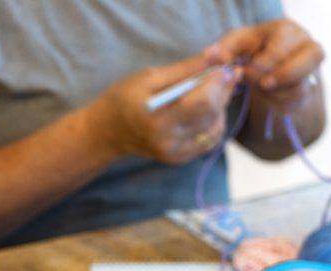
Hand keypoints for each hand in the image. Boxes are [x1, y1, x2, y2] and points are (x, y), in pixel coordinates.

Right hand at [89, 45, 240, 164]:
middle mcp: (168, 141)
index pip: (203, 102)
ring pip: (216, 127)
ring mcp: (175, 153)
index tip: (223, 67)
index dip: (218, 82)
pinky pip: (209, 139)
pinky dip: (213, 122)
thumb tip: (216, 51)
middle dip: (222, 90)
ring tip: (209, 92)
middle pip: (212, 114)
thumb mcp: (149, 77)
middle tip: (222, 74)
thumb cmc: (124, 98)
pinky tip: (204, 110)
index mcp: (157, 119)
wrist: (107, 131)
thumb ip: (185, 68)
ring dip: (220, 106)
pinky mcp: (179, 159)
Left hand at [219, 19, 323, 111]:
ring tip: (260, 88)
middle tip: (262, 85)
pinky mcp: (307, 89)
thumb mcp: (233, 44)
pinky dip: (277, 103)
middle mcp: (307, 47)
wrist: (260, 64)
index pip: (281, 49)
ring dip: (275, 93)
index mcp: (288, 31)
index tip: (246, 71)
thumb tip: (220, 60)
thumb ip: (223, 50)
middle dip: (280, 77)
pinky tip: (266, 96)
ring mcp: (311, 69)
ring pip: (301, 87)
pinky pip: (296, 102)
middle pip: (308, 62)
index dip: (262, 64)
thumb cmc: (248, 49)